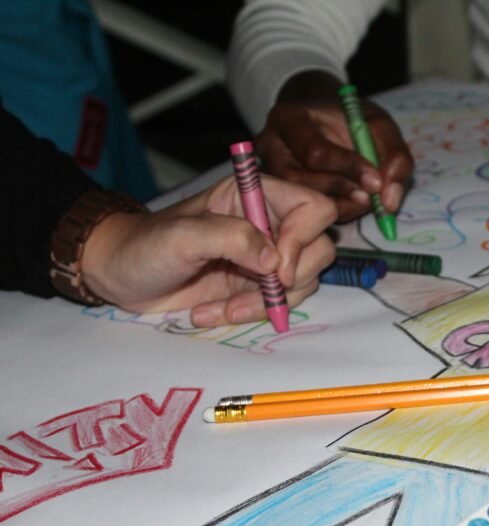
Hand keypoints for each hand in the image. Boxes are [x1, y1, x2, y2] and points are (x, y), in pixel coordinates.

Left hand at [81, 175, 337, 326]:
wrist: (118, 276)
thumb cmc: (143, 245)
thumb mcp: (182, 236)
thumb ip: (231, 238)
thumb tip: (274, 261)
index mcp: (254, 196)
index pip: (312, 207)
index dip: (304, 237)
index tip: (275, 266)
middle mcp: (268, 224)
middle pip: (318, 248)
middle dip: (292, 277)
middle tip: (260, 290)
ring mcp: (264, 258)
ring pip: (303, 281)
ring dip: (268, 302)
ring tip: (225, 308)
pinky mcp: (255, 286)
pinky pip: (278, 304)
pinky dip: (252, 314)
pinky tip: (214, 312)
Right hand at [255, 71, 413, 222]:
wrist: (322, 119)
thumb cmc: (349, 119)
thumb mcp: (380, 125)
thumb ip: (395, 157)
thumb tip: (390, 203)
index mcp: (289, 118)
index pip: (315, 152)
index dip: (348, 169)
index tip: (377, 181)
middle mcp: (270, 146)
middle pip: (301, 181)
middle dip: (342, 192)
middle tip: (371, 197)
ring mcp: (269, 173)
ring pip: (300, 201)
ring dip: (339, 207)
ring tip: (364, 199)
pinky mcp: (276, 194)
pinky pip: (302, 212)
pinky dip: (333, 212)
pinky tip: (350, 202)